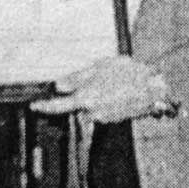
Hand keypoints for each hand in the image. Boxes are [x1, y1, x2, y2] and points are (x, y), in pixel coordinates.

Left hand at [31, 55, 173, 123]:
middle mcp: (91, 112)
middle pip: (73, 107)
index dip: (44, 107)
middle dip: (74, 98)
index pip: (58, 106)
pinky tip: (113, 91)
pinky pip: (98, 111)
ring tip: (108, 84)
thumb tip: (58, 85)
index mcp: (85, 98)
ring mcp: (101, 118)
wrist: (154, 89)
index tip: (34, 106)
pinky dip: (100, 102)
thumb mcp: (100, 67)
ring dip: (90, 98)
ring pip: (86, 109)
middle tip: (84, 85)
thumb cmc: (128, 73)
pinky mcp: (111, 120)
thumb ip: (76, 78)